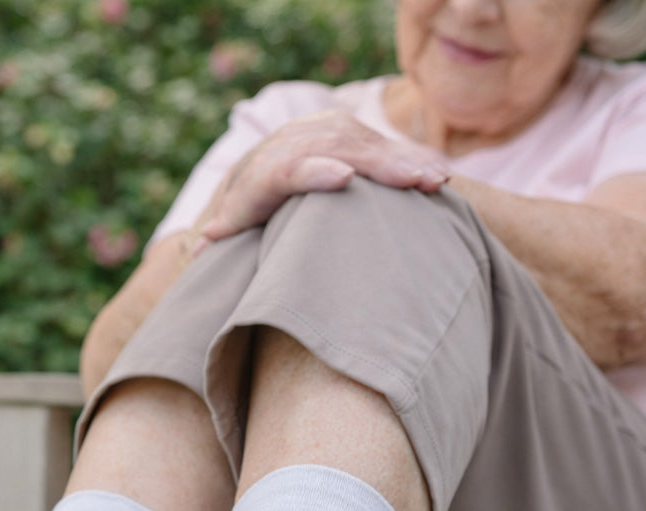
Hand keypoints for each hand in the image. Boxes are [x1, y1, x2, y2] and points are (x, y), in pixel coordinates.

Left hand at [195, 110, 450, 246]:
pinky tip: (442, 173)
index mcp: (268, 170)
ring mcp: (326, 132)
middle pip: (342, 151)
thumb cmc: (245, 209)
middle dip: (381, 166)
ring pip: (369, 144)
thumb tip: (203, 245)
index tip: (343, 178)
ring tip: (437, 180)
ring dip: (406, 162)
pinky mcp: (349, 131)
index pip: (292, 167)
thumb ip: (224, 231)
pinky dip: (413, 158)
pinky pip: (384, 144)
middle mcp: (298, 142)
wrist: (257, 167)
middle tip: (415, 183)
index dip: (316, 171)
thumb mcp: (233, 222)